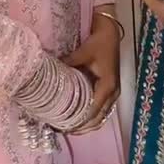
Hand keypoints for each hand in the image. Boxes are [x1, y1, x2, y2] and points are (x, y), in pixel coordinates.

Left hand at [63, 11, 120, 133]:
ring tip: (70, 127)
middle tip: (64, 130)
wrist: (110, 33)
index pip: (94, 111)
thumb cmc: (98, 43)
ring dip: (88, 124)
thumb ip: (68, 65)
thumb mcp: (82, 53)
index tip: (65, 127)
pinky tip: (80, 118)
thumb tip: (50, 74)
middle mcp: (113, 93)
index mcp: (107, 86)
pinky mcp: (111, 90)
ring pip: (102, 117)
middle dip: (83, 128)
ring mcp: (113, 93)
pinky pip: (102, 110)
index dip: (80, 122)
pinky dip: (92, 117)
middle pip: (99, 119)